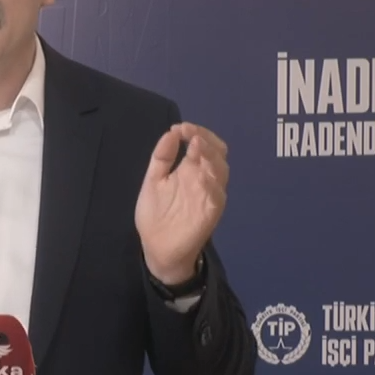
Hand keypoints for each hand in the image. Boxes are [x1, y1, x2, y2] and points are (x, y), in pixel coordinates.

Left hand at [135, 122, 228, 282]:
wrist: (157, 248)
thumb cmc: (156, 214)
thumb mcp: (153, 181)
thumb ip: (162, 158)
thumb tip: (171, 132)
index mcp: (190, 169)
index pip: (202, 144)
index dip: (195, 131)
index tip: (180, 127)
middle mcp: (203, 179)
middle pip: (217, 153)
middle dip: (207, 139)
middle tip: (191, 133)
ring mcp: (209, 195)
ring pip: (221, 171)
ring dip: (211, 156)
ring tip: (197, 145)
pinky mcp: (211, 213)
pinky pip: (217, 196)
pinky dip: (212, 184)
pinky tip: (202, 175)